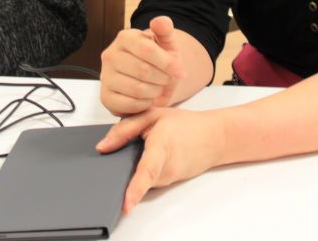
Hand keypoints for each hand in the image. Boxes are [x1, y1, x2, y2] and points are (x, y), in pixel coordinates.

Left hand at [96, 107, 226, 212]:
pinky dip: (144, 168)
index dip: (136, 188)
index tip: (127, 203)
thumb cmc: (186, 124)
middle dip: (123, 167)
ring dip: (135, 164)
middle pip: (136, 174)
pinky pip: (148, 179)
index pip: (147, 171)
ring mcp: (168, 178)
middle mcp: (165, 168)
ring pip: (140, 177)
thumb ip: (126, 128)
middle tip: (129, 147)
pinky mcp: (168, 183)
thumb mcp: (154, 114)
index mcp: (162, 145)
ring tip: (148, 143)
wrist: (215, 138)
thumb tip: (103, 146)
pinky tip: (152, 153)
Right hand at [100, 16, 184, 115]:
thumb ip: (165, 30)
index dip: (167, 63)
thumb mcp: (167, 43)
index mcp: (125, 37)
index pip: (147, 50)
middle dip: (162, 78)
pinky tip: (147, 98)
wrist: (152, 80)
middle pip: (142, 70)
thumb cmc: (159, 60)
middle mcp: (110, 55)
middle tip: (167, 79)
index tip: (179, 70)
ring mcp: (105, 76)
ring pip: (136, 89)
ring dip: (154, 92)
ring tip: (157, 87)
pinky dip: (144, 104)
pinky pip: (128, 105)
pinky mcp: (105, 97)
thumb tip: (160, 21)